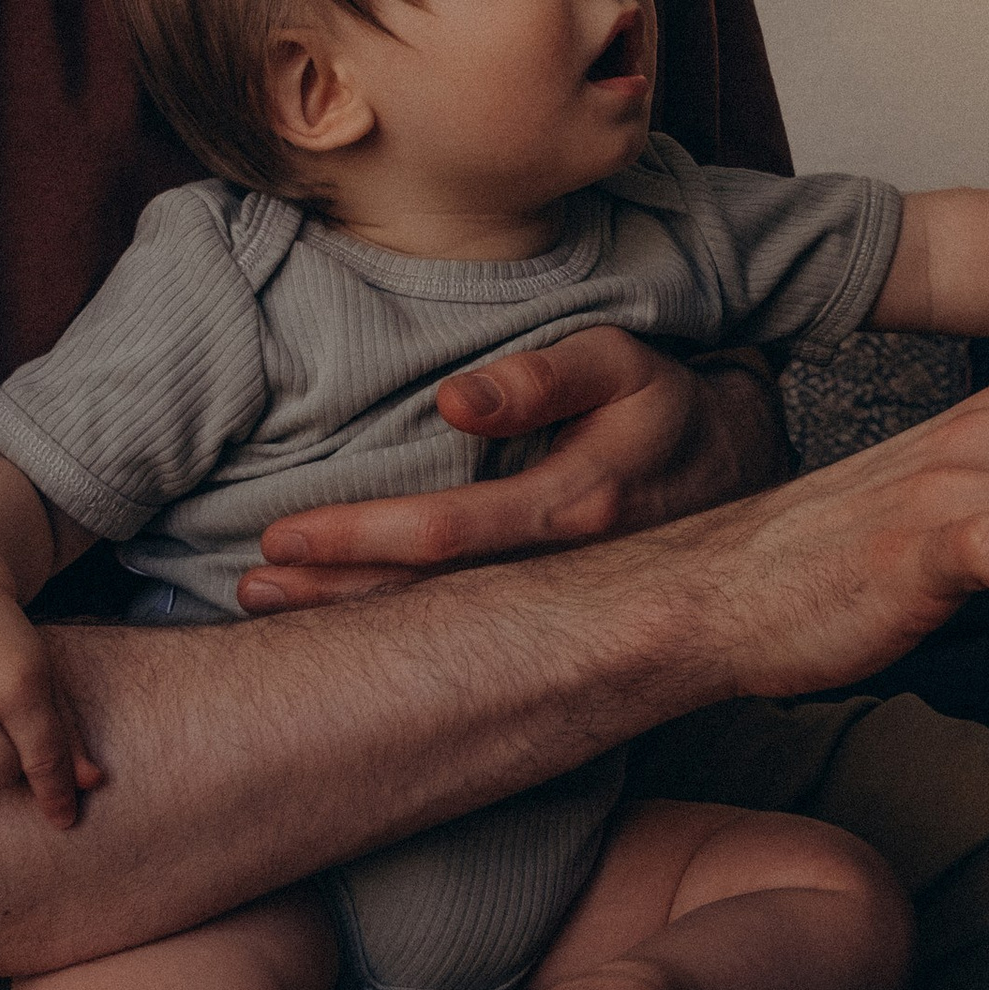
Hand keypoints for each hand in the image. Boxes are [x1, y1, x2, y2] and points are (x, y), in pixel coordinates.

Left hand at [236, 330, 788, 609]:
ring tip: (267, 604)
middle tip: (247, 591)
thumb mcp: (620, 364)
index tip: (279, 536)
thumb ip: (542, 377)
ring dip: (350, 615)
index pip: (442, 534)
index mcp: (573, 510)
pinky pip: (464, 625)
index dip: (355, 538)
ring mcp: (556, 604)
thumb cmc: (666, 405)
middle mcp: (561, 575)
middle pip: (426, 598)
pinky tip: (343, 621)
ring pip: (441, 622)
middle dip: (330, 598)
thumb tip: (456, 401)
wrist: (741, 472)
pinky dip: (398, 625)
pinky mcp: (551, 613)